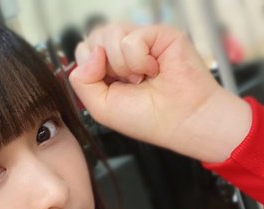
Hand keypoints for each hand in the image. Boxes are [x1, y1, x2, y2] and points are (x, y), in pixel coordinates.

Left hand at [69, 24, 251, 162]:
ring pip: (109, 34)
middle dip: (105, 66)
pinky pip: (131, 38)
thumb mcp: (100, 107)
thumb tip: (91, 52)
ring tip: (142, 78)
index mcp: (110, 68)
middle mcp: (125, 52)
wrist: (181, 120)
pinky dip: (139, 60)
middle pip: (94, 38)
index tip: (111, 87)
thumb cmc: (148, 118)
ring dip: (122, 65)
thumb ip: (82, 81)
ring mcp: (142, 41)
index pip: (84, 50)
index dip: (90, 68)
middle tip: (128, 84)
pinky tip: (154, 70)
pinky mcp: (158, 33)